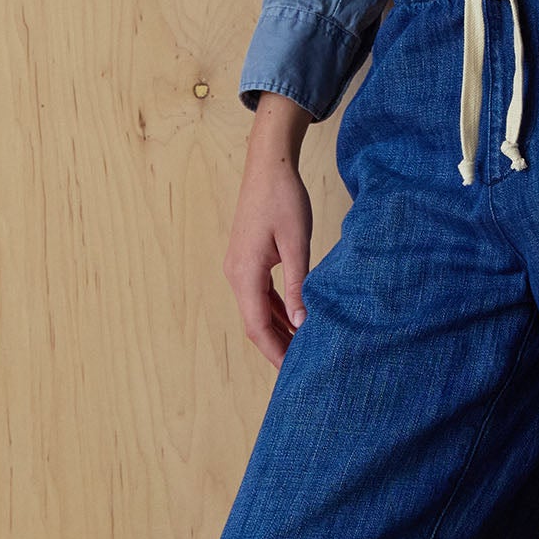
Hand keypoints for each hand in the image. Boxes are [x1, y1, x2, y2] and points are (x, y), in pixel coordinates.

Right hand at [226, 92, 314, 366]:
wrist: (268, 165)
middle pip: (254, 322)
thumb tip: (302, 324)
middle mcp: (236, 274)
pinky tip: (294, 319)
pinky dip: (276, 309)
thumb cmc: (284, 199)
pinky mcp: (247, 259)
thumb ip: (299, 286)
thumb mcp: (297, 244)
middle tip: (300, 368)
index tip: (292, 373)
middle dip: (276, 346)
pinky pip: (259, 293)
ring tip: (300, 348)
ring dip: (277, 328)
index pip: (257, 326)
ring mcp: (239, 266)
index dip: (274, 352)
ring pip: (257, 309)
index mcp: (245, 274)